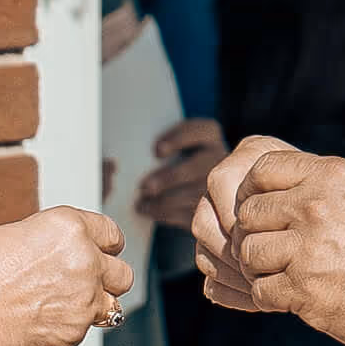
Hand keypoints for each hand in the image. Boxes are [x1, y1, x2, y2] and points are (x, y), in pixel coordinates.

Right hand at [0, 205, 132, 345]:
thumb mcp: (8, 236)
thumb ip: (41, 244)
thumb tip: (47, 258)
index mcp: (68, 226)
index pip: (110, 233)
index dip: (104, 244)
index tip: (101, 250)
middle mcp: (85, 261)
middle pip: (122, 273)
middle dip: (106, 278)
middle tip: (83, 283)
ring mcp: (84, 300)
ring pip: (112, 307)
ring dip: (94, 306)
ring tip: (63, 307)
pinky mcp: (74, 333)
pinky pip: (83, 332)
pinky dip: (67, 330)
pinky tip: (39, 324)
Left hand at [130, 116, 222, 231]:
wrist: (199, 189)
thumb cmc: (174, 158)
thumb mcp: (173, 145)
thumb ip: (159, 146)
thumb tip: (124, 157)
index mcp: (210, 136)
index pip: (200, 130)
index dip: (180, 139)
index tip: (157, 151)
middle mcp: (220, 159)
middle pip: (196, 168)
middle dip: (170, 178)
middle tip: (145, 187)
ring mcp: (219, 185)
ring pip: (192, 195)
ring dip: (162, 202)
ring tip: (140, 204)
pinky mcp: (212, 210)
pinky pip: (190, 214)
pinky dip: (165, 214)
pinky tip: (148, 211)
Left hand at [191, 137, 344, 345]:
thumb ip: (321, 186)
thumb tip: (278, 187)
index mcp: (331, 176)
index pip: (263, 169)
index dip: (252, 190)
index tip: (260, 209)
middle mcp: (315, 207)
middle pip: (250, 213)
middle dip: (257, 232)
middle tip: (274, 248)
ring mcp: (308, 250)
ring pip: (250, 252)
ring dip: (260, 267)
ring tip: (283, 273)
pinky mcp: (305, 290)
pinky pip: (261, 290)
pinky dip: (271, 296)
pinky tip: (292, 295)